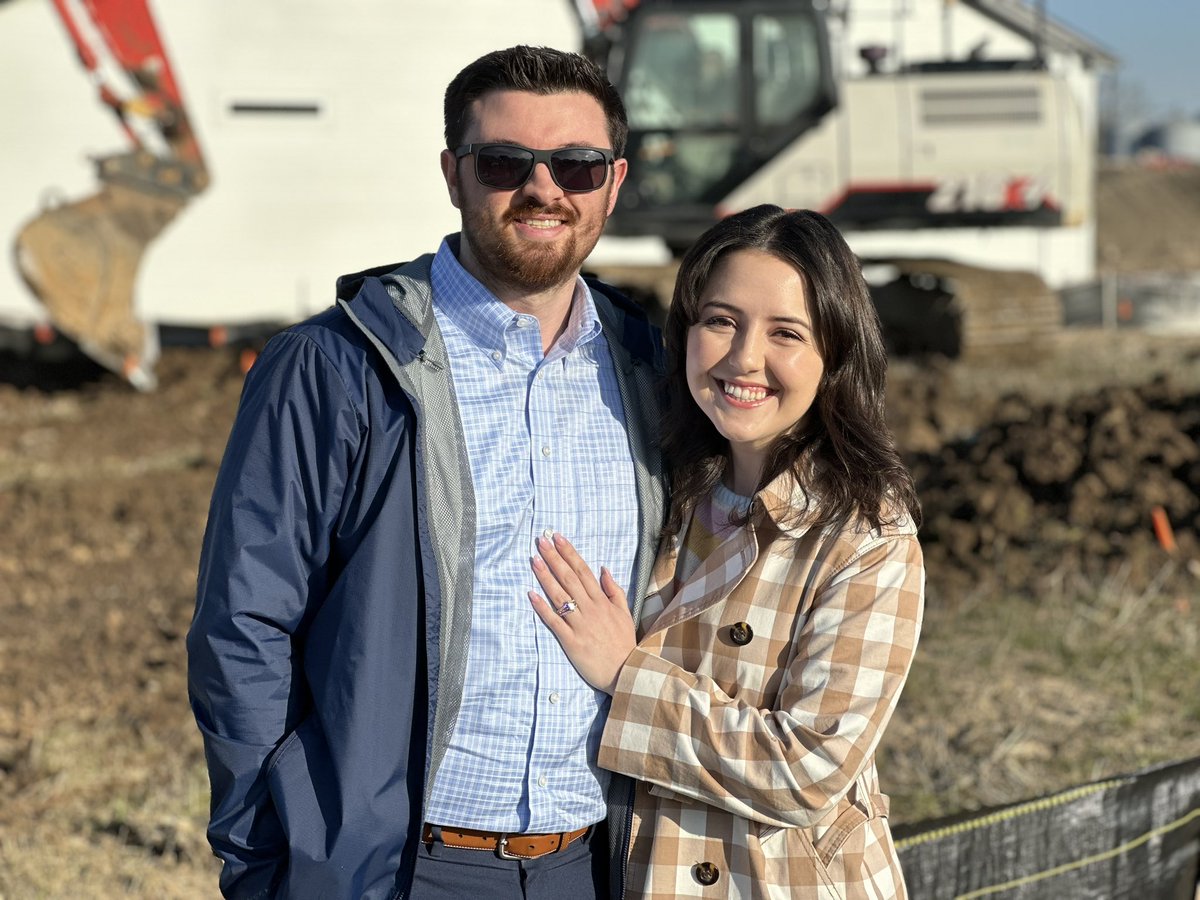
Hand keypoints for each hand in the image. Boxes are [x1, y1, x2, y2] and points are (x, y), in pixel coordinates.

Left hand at [529, 533, 636, 694]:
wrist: (627, 672)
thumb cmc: (624, 643)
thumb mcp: (625, 613)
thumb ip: (614, 591)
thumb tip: (603, 569)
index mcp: (603, 601)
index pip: (583, 571)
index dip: (569, 553)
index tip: (558, 538)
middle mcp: (591, 609)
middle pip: (569, 578)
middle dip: (554, 558)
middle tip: (541, 541)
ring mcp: (580, 625)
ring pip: (560, 596)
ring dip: (545, 577)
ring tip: (533, 560)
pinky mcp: (571, 641)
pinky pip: (554, 621)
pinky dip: (542, 607)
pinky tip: (531, 594)